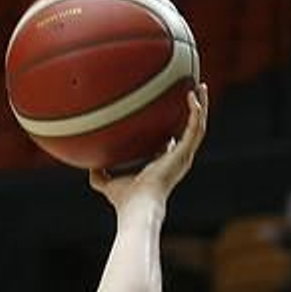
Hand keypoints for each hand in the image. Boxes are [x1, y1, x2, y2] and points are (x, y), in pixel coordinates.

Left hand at [90, 83, 207, 210]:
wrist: (136, 204)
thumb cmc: (125, 200)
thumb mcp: (107, 184)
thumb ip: (99, 175)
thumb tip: (88, 165)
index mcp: (161, 165)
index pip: (170, 145)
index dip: (170, 130)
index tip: (168, 113)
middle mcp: (176, 160)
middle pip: (190, 131)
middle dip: (194, 112)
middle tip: (193, 92)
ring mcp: (183, 156)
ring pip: (199, 126)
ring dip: (202, 106)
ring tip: (201, 86)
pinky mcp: (185, 153)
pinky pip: (196, 127)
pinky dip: (197, 112)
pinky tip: (193, 96)